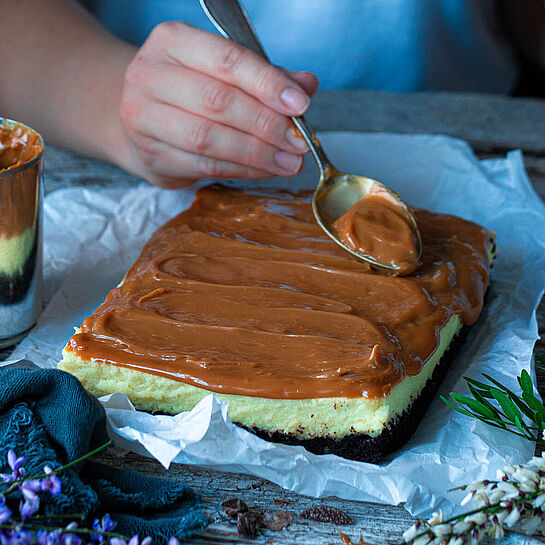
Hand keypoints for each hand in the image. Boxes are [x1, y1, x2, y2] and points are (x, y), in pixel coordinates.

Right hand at [118, 21, 318, 187]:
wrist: (144, 118)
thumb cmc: (191, 90)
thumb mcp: (226, 73)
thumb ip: (265, 77)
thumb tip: (306, 86)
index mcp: (173, 41)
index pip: (226, 59)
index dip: (267, 84)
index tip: (300, 104)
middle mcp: (150, 75)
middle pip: (218, 101)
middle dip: (266, 124)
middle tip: (299, 141)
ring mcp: (143, 117)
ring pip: (209, 138)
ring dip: (257, 153)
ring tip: (289, 162)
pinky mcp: (151, 155)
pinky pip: (204, 165)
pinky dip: (242, 170)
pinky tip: (266, 170)